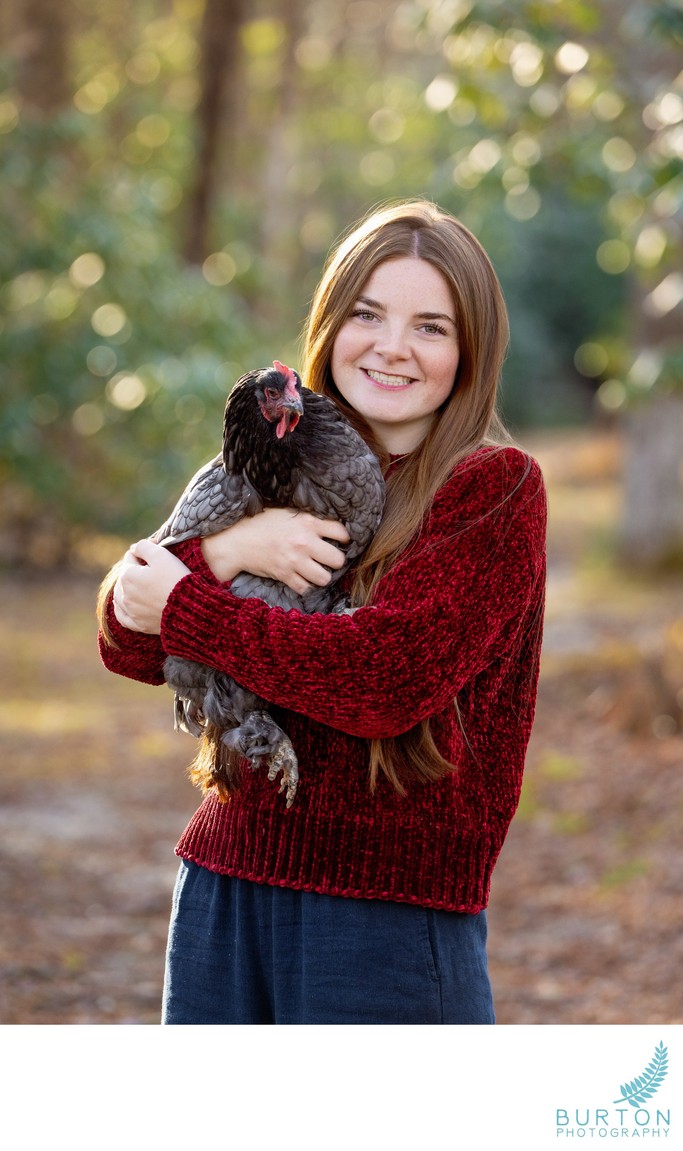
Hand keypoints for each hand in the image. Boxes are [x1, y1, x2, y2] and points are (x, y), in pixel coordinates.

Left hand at [112, 539, 190, 633]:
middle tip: (154, 569)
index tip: (159, 553)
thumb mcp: (161, 555)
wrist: (189, 609)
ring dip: (126, 588)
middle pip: (125, 576)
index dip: (144, 553)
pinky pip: (122, 616)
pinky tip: (125, 605)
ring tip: (140, 585)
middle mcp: (124, 594)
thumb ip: (144, 546)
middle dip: (136, 570)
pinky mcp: (138, 624)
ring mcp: (130, 611)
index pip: (131, 557)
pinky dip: (122, 609)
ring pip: (120, 595)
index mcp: (127, 575)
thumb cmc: (176, 579)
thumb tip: (134, 548)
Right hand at [200, 508, 349, 596]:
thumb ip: (308, 518)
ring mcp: (294, 561)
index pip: (341, 532)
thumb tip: (327, 524)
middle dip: (336, 560)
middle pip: (338, 559)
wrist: (236, 539)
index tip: (341, 541)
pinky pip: (305, 588)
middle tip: (329, 559)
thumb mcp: (287, 512)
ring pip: (324, 578)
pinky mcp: (284, 575)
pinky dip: (305, 586)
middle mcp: (304, 542)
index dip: (344, 538)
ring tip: (316, 570)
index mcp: (307, 522)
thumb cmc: (260, 522)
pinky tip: (302, 579)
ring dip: (322, 576)